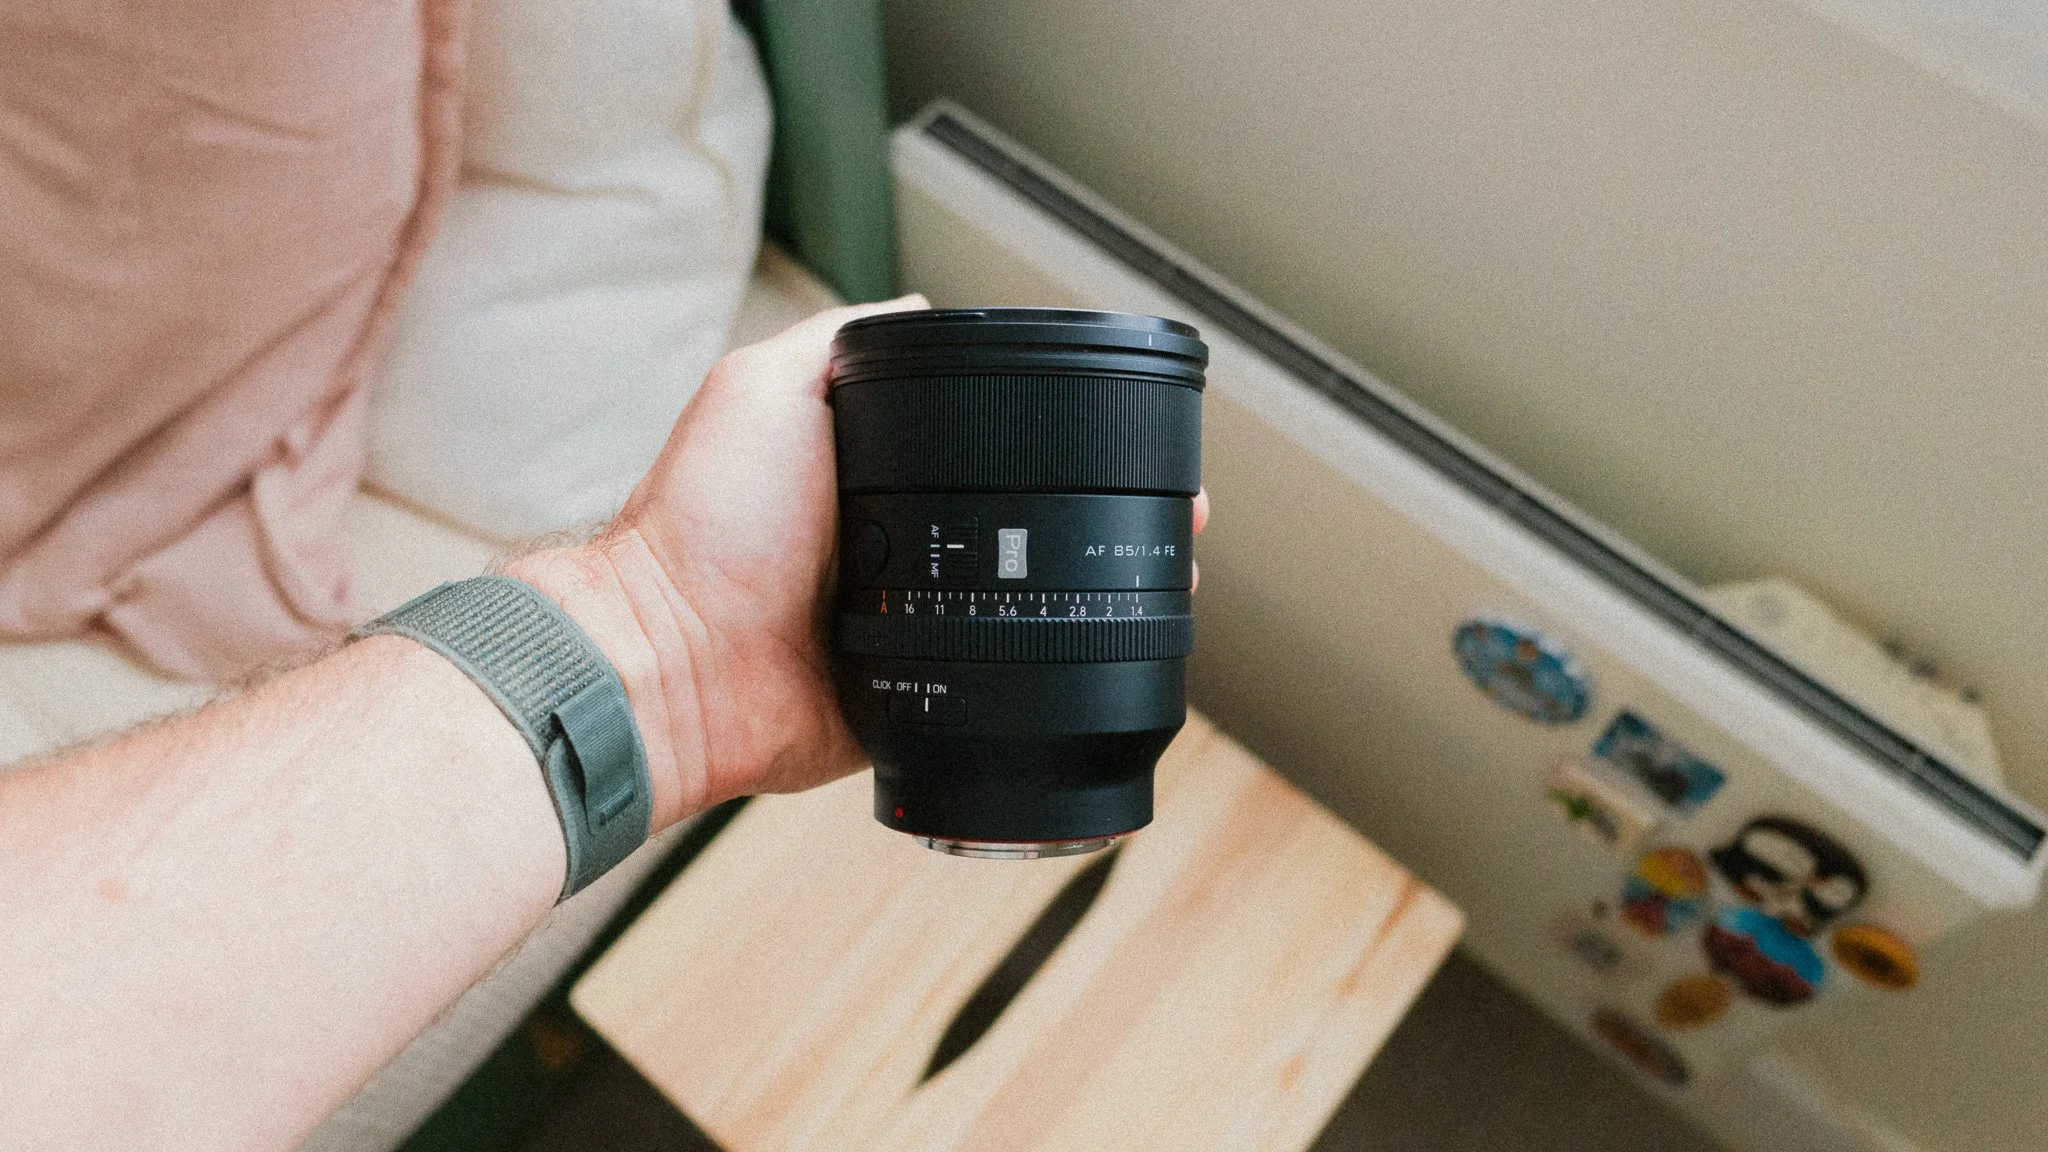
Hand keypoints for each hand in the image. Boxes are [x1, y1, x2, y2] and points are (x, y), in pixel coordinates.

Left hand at [514, 300, 1210, 830]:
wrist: (674, 658)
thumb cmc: (701, 523)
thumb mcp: (762, 387)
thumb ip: (839, 342)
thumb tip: (922, 305)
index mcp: (875, 477)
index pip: (989, 452)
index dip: (1059, 446)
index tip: (1120, 440)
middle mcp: (902, 549)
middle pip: (1029, 529)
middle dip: (1106, 522)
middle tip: (1175, 517)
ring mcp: (915, 626)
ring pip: (1033, 610)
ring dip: (1102, 597)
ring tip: (1171, 578)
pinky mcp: (918, 694)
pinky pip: (1001, 688)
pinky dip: (1055, 676)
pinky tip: (1113, 656)